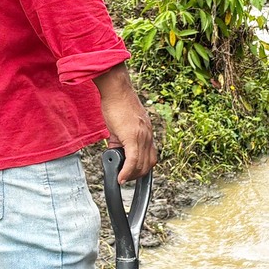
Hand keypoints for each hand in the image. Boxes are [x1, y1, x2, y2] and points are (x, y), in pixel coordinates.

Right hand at [93, 64, 156, 180]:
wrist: (116, 90)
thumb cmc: (117, 104)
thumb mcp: (121, 127)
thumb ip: (121, 142)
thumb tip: (117, 155)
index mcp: (147, 134)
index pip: (151, 157)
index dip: (143, 169)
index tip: (133, 175)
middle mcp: (148, 136)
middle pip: (149, 164)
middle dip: (137, 176)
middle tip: (125, 177)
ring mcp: (142, 136)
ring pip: (141, 165)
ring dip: (132, 175)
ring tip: (121, 176)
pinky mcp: (132, 136)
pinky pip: (132, 160)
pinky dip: (127, 172)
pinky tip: (120, 177)